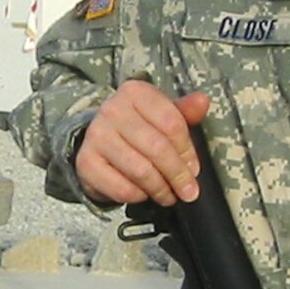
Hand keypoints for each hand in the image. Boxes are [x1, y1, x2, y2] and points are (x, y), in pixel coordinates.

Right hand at [74, 82, 210, 205]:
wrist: (98, 142)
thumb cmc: (137, 128)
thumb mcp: (161, 115)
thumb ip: (184, 112)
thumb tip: (203, 102)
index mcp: (135, 92)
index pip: (171, 123)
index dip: (188, 151)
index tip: (195, 169)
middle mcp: (112, 110)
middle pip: (157, 148)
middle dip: (178, 175)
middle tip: (188, 191)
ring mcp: (96, 136)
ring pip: (141, 171)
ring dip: (160, 189)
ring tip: (169, 195)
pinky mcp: (86, 162)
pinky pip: (122, 188)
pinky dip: (138, 196)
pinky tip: (143, 194)